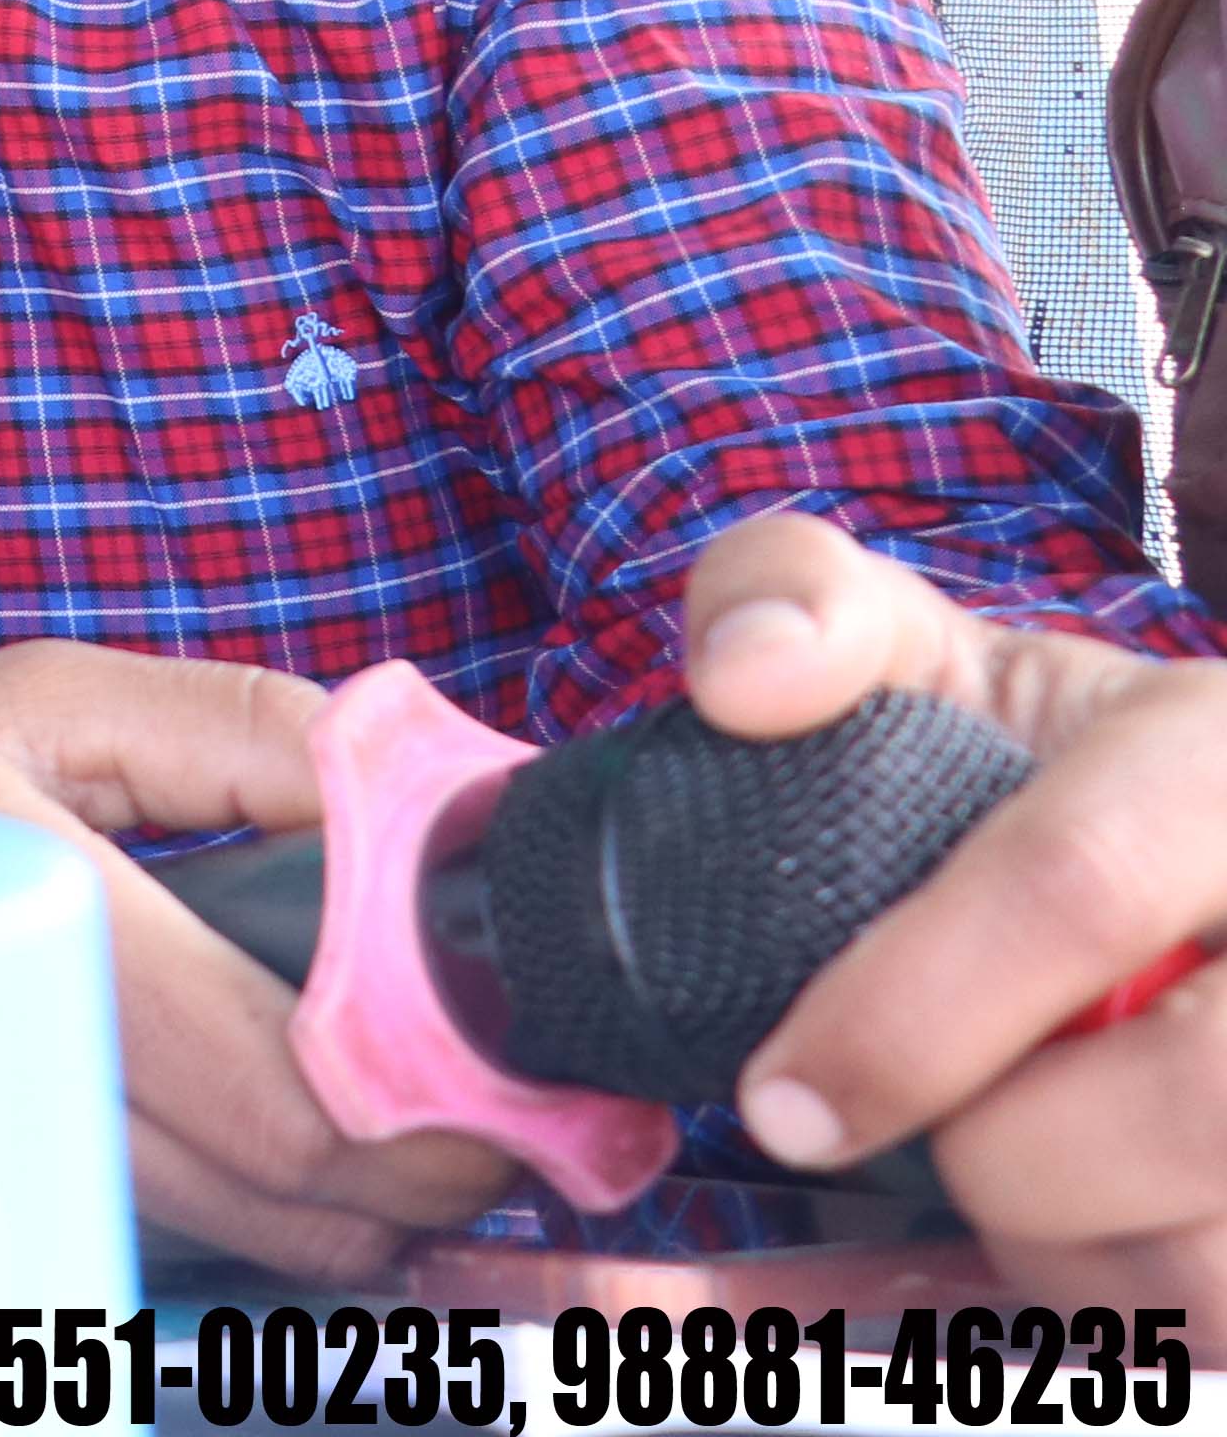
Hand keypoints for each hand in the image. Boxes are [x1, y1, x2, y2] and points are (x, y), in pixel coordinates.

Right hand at [0, 638, 520, 1279]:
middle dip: (428, 1175)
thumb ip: (239, 730)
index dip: (426, 1104)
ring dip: (364, 1218)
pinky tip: (325, 1187)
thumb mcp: (43, 698)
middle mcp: (22, 1040)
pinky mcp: (0, 1185)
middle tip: (504, 1130)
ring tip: (430, 1155)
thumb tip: (413, 778)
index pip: (281, 1078)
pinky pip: (182, 1242)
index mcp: (39, 900)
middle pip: (284, 1184)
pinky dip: (283, 1230)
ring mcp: (5, 1136)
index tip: (513, 1086)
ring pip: (246, 1237)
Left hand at [684, 511, 1226, 1299]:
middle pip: (1197, 1109)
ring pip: (1224, 1257)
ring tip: (1031, 1164)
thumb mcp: (923, 652)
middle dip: (1015, 1158)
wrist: (1185, 848)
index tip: (786, 1102)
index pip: (1080, 885)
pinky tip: (1101, 1227)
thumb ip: (795, 601)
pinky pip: (1226, 1322)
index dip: (912, 1014)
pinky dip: (1135, 1304)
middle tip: (933, 1140)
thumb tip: (745, 676)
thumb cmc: (1027, 768)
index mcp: (1221, 759)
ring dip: (1085, 1248)